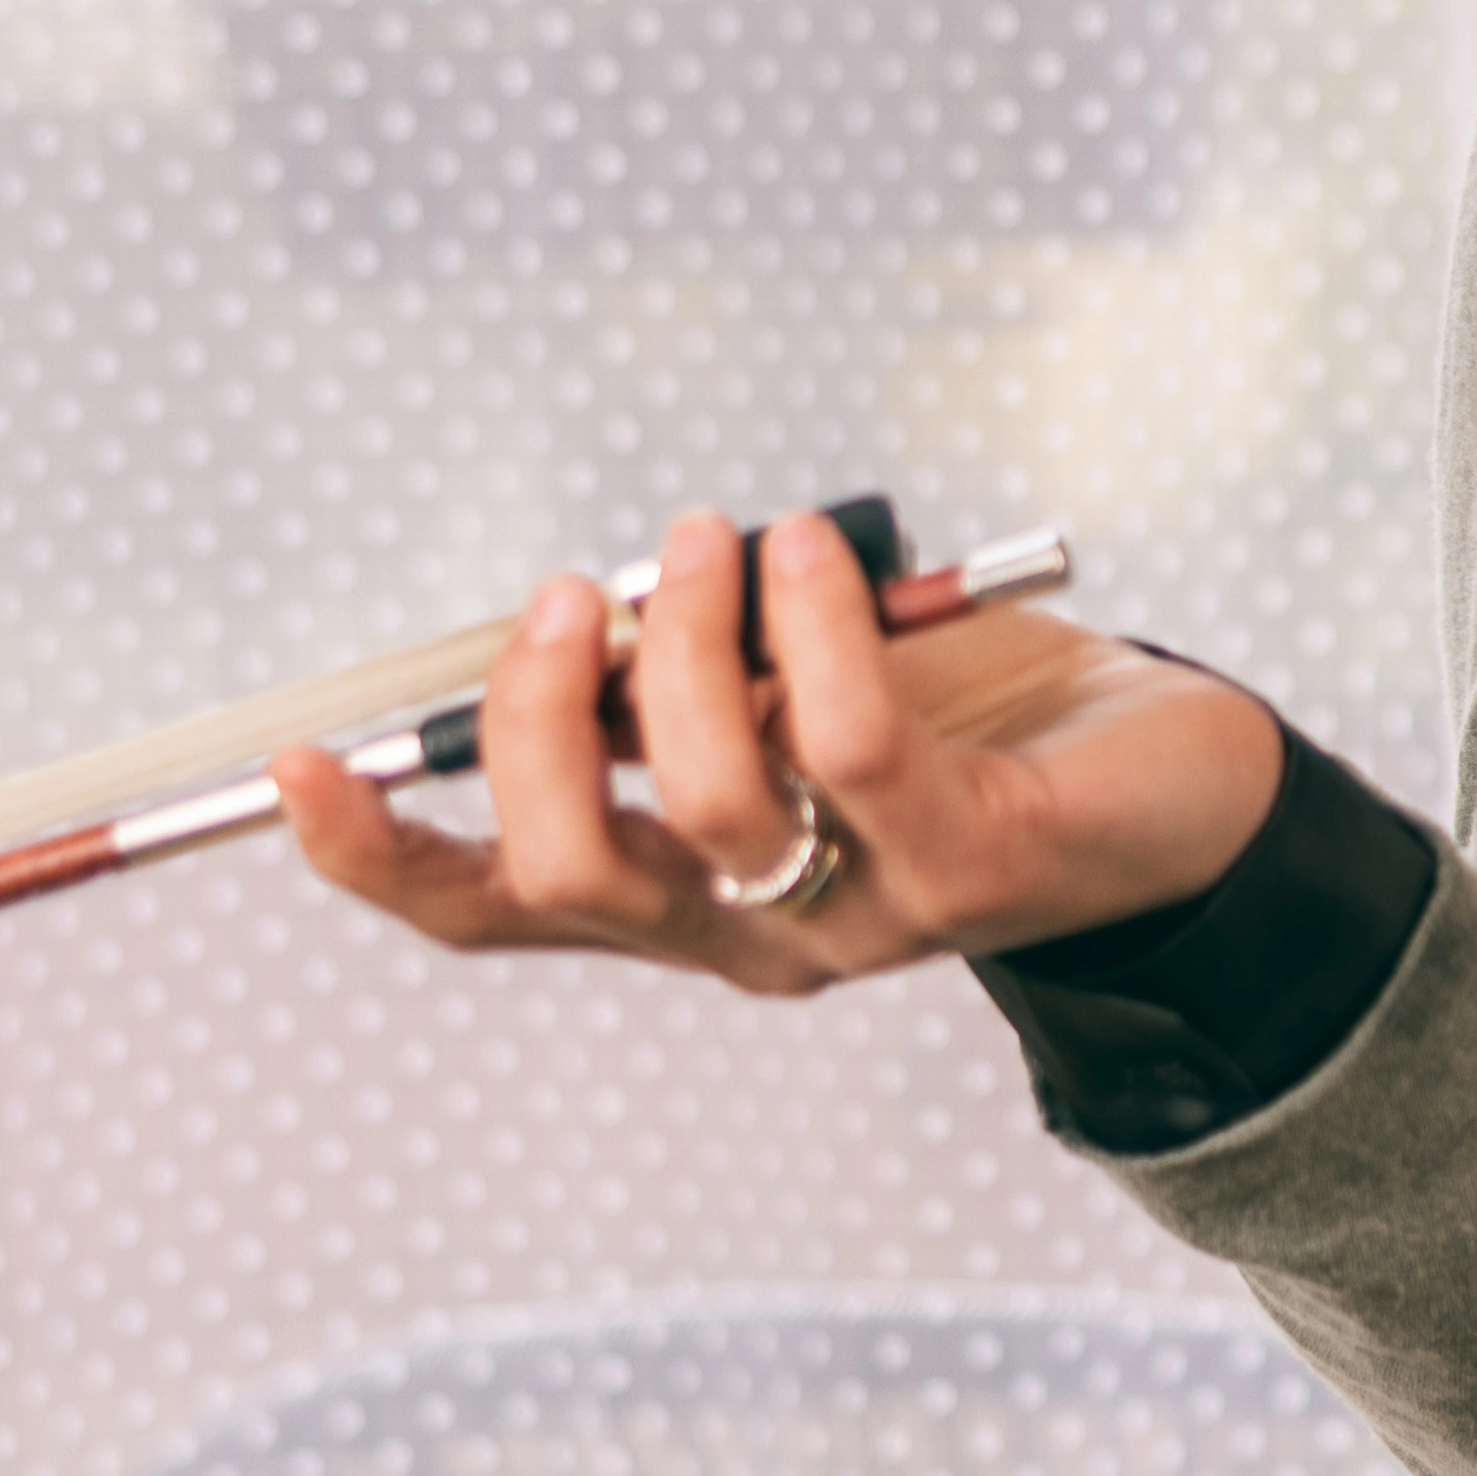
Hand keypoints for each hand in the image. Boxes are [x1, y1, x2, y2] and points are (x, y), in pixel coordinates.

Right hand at [272, 507, 1287, 992]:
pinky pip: (847, 746)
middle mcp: (754, 936)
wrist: (1185, 786)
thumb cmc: (974, 720)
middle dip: (536, 716)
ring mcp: (861, 916)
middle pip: (564, 870)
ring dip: (683, 644)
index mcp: (686, 903)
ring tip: (717, 539)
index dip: (376, 860)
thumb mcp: (791, 689)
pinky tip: (810, 554)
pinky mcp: (971, 865)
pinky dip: (808, 628)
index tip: (290, 772)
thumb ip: (686, 674)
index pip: (491, 912)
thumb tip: (586, 608)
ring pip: (700, 802)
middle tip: (579, 592)